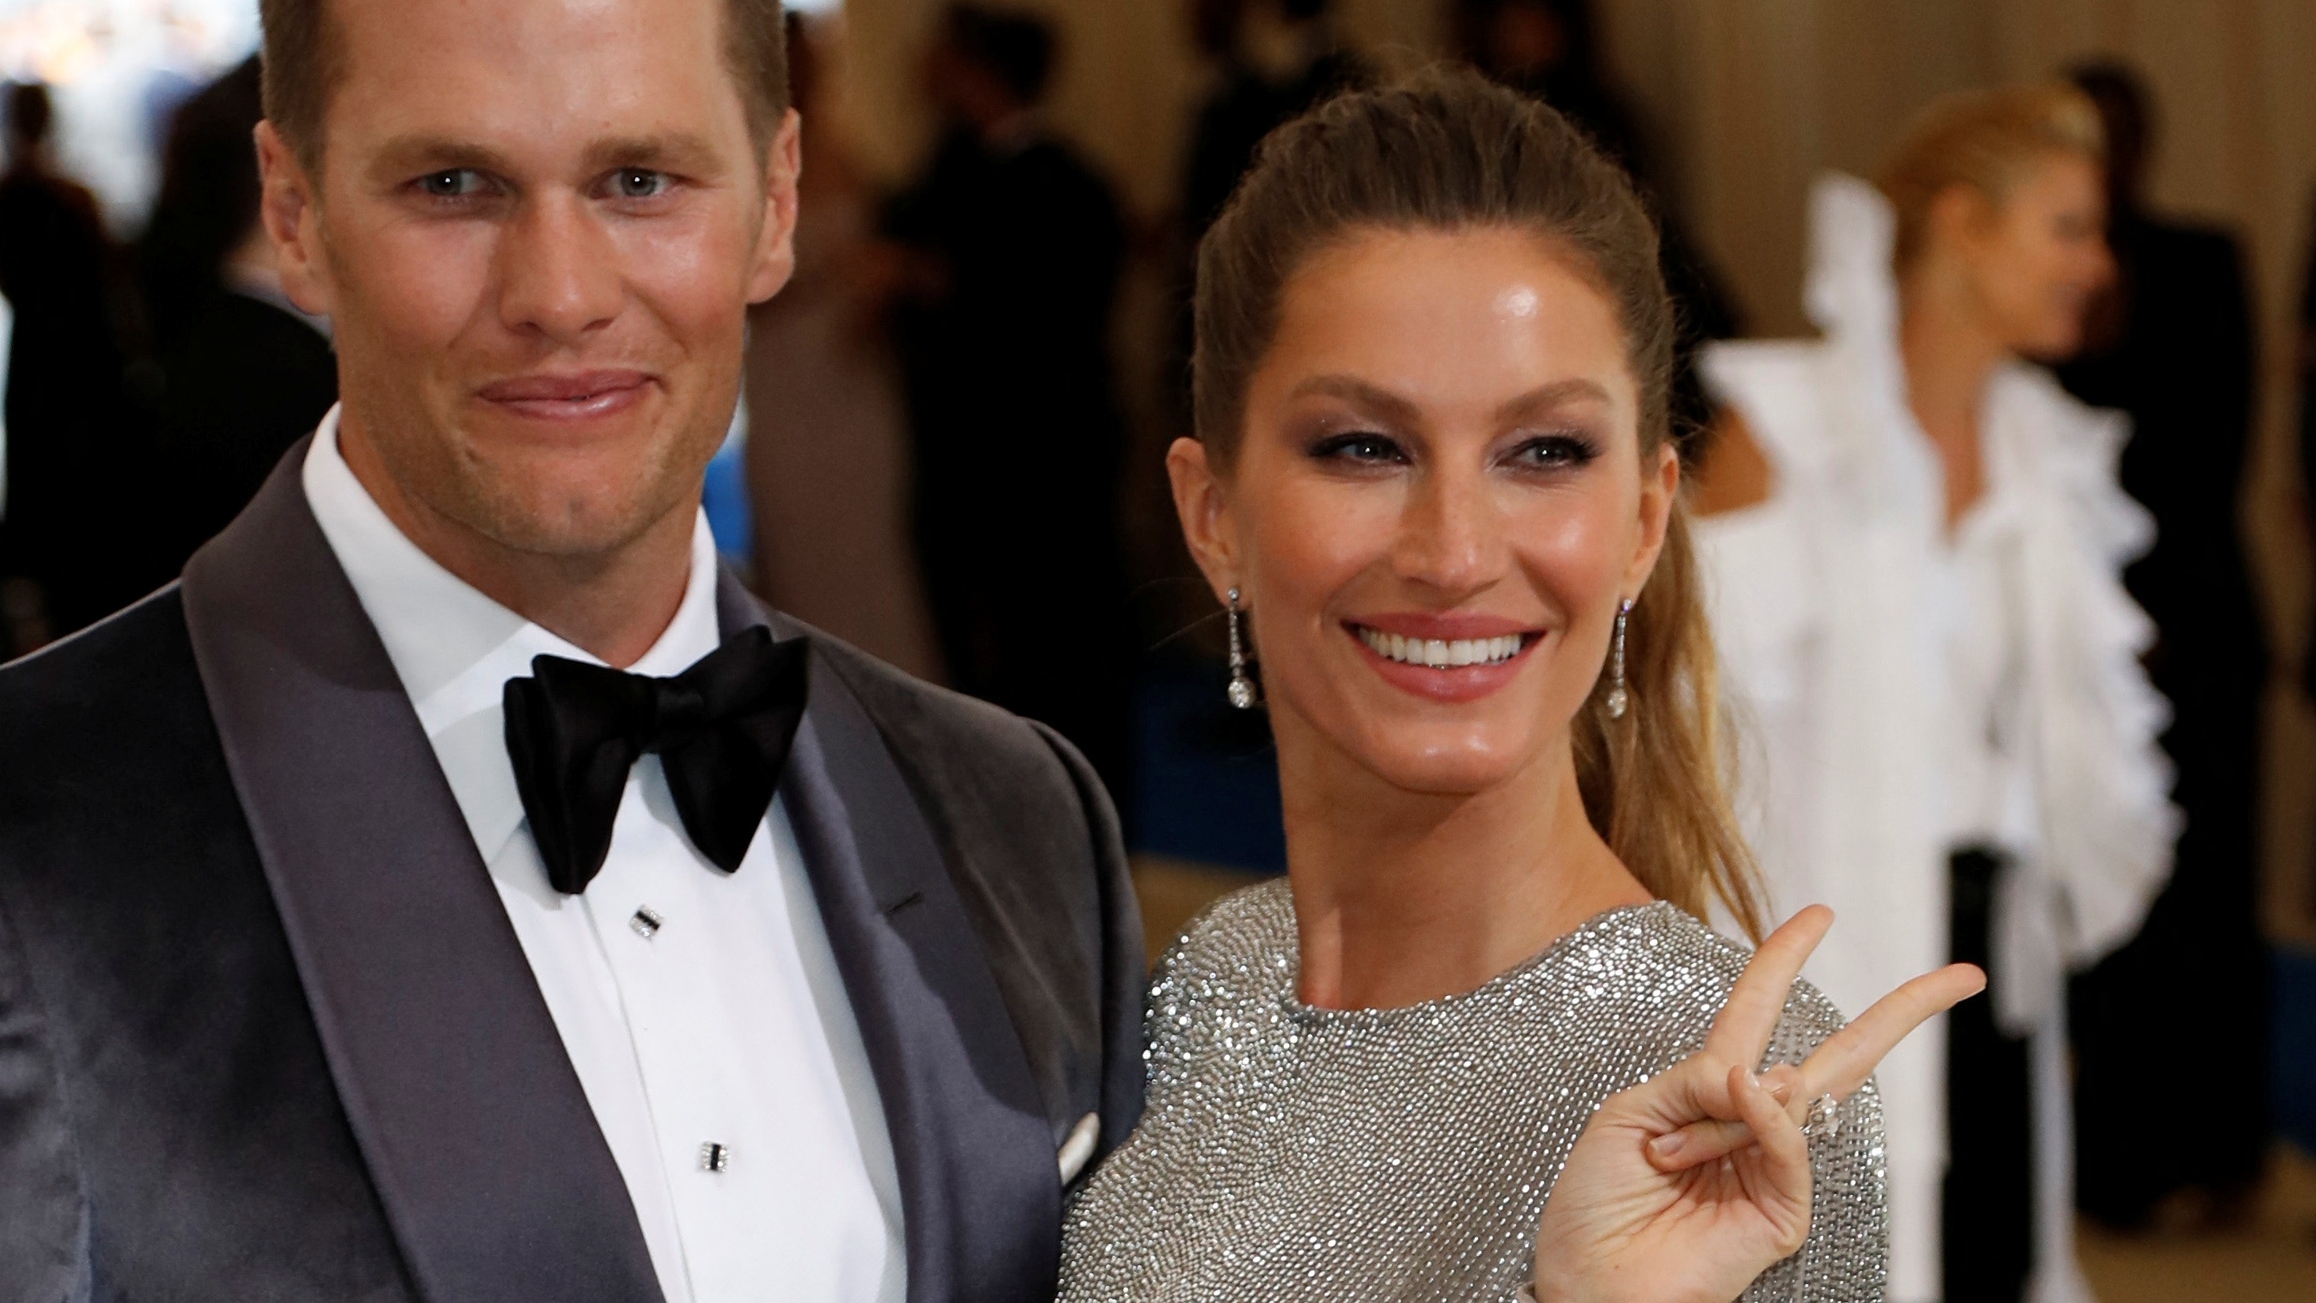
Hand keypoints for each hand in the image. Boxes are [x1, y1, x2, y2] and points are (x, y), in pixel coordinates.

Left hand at [1529, 906, 1983, 1302]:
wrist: (1585, 1278)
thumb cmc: (1595, 1202)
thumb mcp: (1629, 1114)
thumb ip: (1694, 1080)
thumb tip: (1763, 1073)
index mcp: (1710, 1091)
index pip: (1759, 1012)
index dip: (1784, 961)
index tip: (1820, 916)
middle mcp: (1752, 1124)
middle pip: (1844, 1055)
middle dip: (1904, 1012)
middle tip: (1964, 976)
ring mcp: (1775, 1169)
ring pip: (1799, 1097)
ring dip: (1721, 1116)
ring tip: (1668, 1160)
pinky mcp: (1783, 1214)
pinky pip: (1788, 1147)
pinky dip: (1764, 1121)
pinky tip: (1744, 1102)